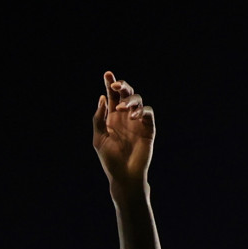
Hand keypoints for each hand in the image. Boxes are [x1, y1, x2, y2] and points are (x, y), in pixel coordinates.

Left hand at [90, 71, 155, 189]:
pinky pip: (148, 113)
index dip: (110, 84)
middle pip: (126, 94)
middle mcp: (125, 116)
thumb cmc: (110, 159)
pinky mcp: (148, 129)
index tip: (107, 74)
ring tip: (122, 108)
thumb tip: (101, 98)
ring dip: (129, 100)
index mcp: (112, 117)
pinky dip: (142, 111)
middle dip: (122, 86)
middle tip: (116, 85)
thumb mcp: (99, 138)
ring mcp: (138, 122)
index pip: (111, 96)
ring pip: (137, 101)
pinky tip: (133, 117)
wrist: (124, 175)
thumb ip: (99, 118)